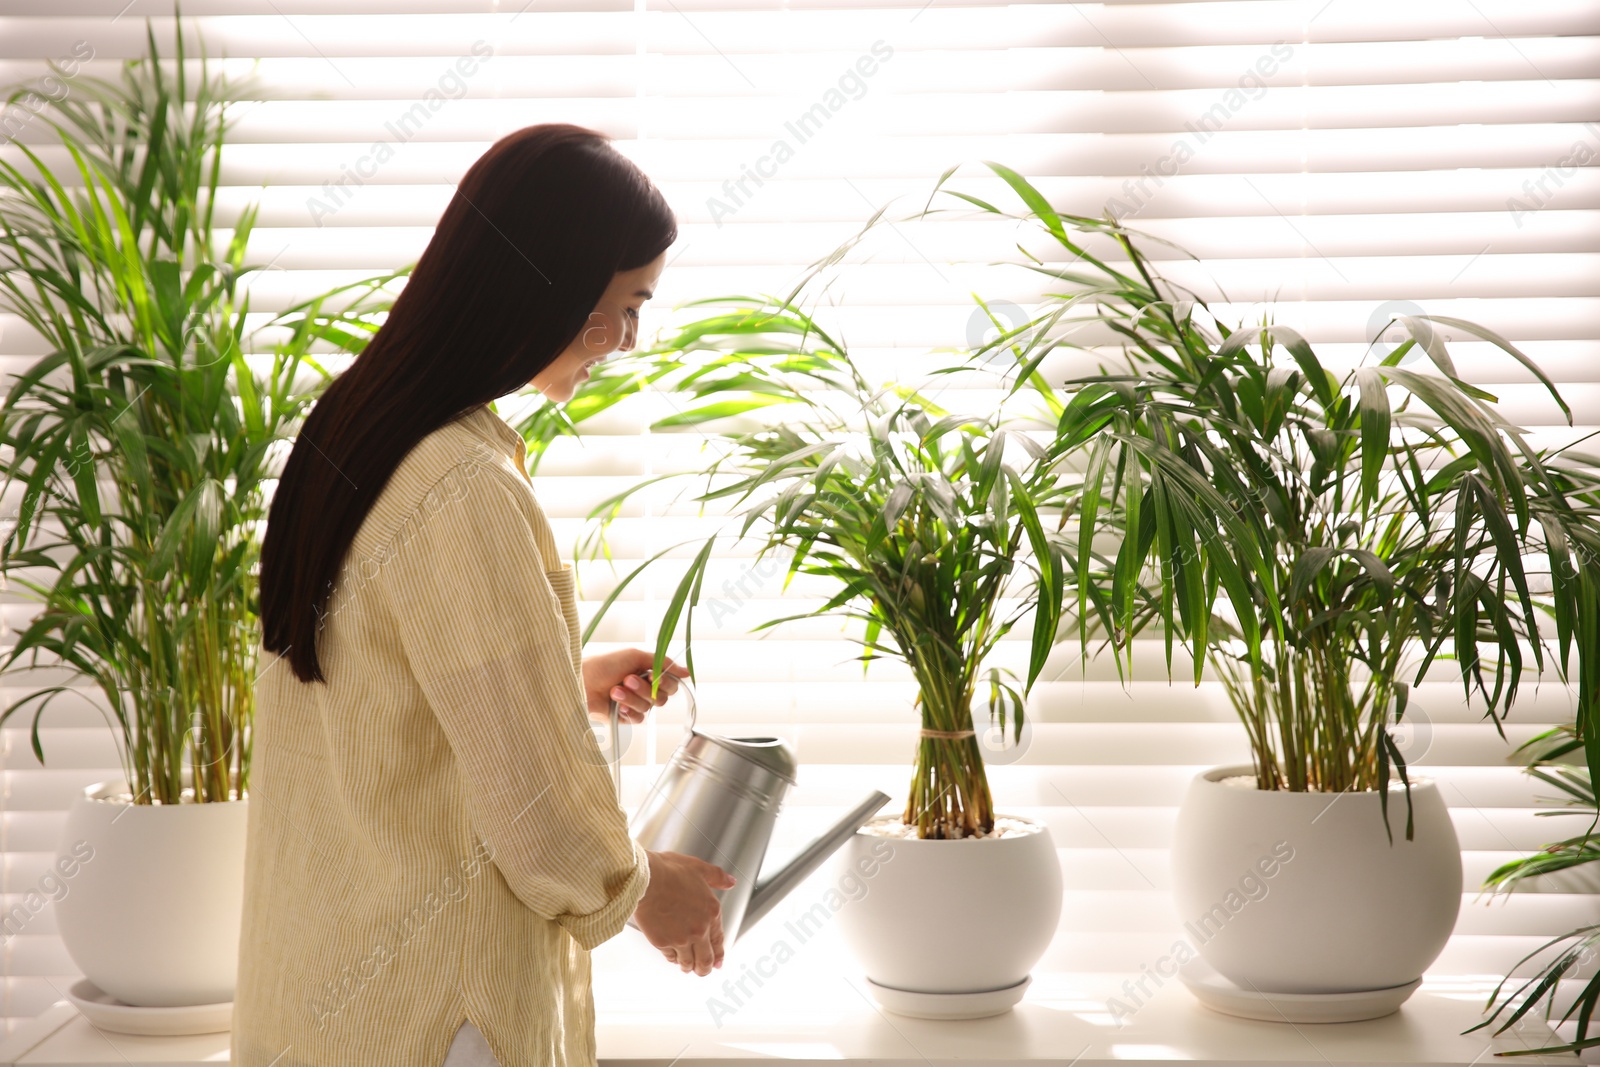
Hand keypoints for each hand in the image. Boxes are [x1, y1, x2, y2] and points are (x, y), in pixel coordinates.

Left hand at [582, 650, 688, 723]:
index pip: (671, 684)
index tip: (652, 676)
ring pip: (649, 708)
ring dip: (632, 698)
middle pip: (662, 698)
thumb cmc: (604, 665)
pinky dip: (629, 711)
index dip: (665, 682)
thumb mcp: (635, 657)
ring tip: (614, 690)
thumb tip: (687, 671)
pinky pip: (638, 719)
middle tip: (627, 680)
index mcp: (649, 674)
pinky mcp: (625, 717)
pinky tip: (616, 705)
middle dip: (645, 689)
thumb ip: (663, 663)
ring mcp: (634, 704)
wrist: (582, 681)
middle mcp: (644, 689)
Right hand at [633, 850, 735, 975]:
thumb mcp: (699, 868)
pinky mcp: (663, 943)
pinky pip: (670, 957)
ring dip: (688, 967)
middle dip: (705, 968)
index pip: (719, 940)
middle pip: (706, 959)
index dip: (719, 954)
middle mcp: (699, 929)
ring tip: (686, 967)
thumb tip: (731, 881)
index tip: (718, 962)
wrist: (646, 879)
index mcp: (711, 912)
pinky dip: (672, 959)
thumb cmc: (668, 871)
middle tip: (703, 971)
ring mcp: (681, 938)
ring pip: (688, 962)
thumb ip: (717, 877)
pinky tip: (672, 957)